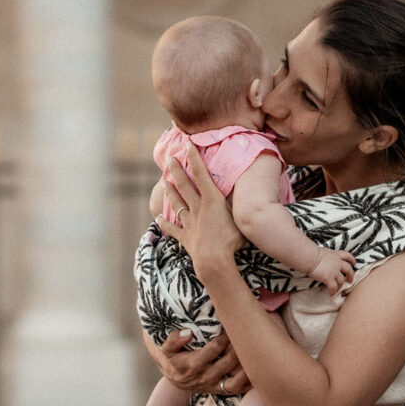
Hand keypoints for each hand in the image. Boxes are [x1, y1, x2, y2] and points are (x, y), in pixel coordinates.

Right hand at [143, 330, 249, 394]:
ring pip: (237, 379)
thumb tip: (188, 333)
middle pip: (228, 362)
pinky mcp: (221, 390)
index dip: (224, 336)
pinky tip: (254, 366)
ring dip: (246, 363)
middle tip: (244, 333)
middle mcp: (204, 378)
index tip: (229, 325)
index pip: (214, 349)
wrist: (174, 376)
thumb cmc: (173, 357)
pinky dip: (249, 380)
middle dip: (238, 346)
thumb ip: (174, 340)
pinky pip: (239, 389)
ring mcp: (214, 386)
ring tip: (251, 348)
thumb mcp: (166, 348)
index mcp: (191, 365)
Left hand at [155, 141, 245, 274]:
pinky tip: (157, 219)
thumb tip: (247, 192)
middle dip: (176, 171)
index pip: (201, 174)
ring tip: (164, 183)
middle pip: (184, 185)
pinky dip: (165, 224)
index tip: (187, 144)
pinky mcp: (185, 237)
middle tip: (169, 159)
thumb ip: (239, 204)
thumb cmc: (232, 240)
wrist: (214, 261)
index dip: (194, 158)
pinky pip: (173, 229)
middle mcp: (198, 208)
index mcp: (212, 200)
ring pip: (177, 204)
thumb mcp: (240, 218)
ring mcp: (190, 223)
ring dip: (170, 192)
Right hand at [307, 247, 356, 294]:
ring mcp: (334, 271)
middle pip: (348, 270)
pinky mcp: (329, 278)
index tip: (354, 263)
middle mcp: (337, 263)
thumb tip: (321, 259)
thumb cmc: (311, 253)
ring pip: (341, 280)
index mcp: (335, 255)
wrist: (310, 257)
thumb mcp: (322, 252)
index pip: (347, 256)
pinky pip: (333, 287)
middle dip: (351, 276)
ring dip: (340, 286)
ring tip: (337, 289)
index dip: (351, 259)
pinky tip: (331, 294)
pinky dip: (333, 291)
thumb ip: (326, 256)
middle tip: (350, 280)